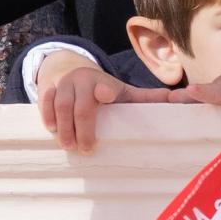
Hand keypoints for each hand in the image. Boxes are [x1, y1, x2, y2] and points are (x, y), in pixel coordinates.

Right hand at [37, 52, 170, 152]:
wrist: (72, 70)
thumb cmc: (103, 89)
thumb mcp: (123, 92)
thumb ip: (145, 98)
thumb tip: (175, 99)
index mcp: (103, 82)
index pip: (104, 85)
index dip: (105, 90)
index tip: (107, 95)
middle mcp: (82, 80)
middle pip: (81, 106)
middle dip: (83, 128)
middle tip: (86, 149)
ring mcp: (64, 84)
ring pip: (61, 105)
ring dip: (65, 127)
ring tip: (69, 146)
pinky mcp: (48, 89)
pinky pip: (45, 103)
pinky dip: (48, 117)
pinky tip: (53, 130)